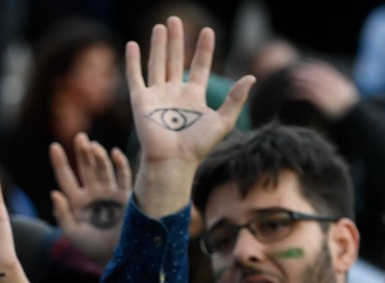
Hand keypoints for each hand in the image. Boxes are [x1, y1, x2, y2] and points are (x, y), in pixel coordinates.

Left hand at [49, 133, 131, 263]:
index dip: (60, 162)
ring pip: (103, 169)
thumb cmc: (92, 247)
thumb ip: (63, 214)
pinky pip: (123, 176)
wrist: (117, 257)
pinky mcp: (126, 196)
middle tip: (79, 137)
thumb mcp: (73, 233)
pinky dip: (120, 164)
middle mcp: (93, 192)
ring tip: (93, 146)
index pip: (66, 177)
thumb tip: (54, 193)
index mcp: (76, 200)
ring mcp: (110, 193)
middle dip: (82, 152)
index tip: (54, 146)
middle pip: (85, 167)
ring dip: (98, 157)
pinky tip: (114, 153)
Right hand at [128, 17, 252, 170]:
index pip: (199, 66)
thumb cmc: (197, 146)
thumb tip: (251, 77)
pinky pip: (135, 77)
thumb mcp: (223, 121)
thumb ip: (236, 99)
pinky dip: (133, 61)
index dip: (204, 49)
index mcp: (193, 97)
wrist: (172, 160)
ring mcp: (156, 96)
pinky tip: (133, 44)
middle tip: (176, 19)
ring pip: (157, 64)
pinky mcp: (140, 101)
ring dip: (158, 45)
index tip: (208, 31)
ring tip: (161, 26)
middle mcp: (174, 93)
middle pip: (175, 60)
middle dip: (176, 40)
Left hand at [289, 60, 358, 120]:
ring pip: (314, 84)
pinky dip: (301, 92)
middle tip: (294, 72)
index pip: (328, 71)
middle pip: (319, 76)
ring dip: (302, 81)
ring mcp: (332, 95)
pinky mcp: (326, 104)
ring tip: (291, 81)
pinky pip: (311, 95)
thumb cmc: (349, 115)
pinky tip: (293, 93)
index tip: (306, 66)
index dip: (316, 67)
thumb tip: (329, 88)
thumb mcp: (347, 100)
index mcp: (342, 85)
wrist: (355, 123)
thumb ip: (339, 92)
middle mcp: (337, 88)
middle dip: (306, 72)